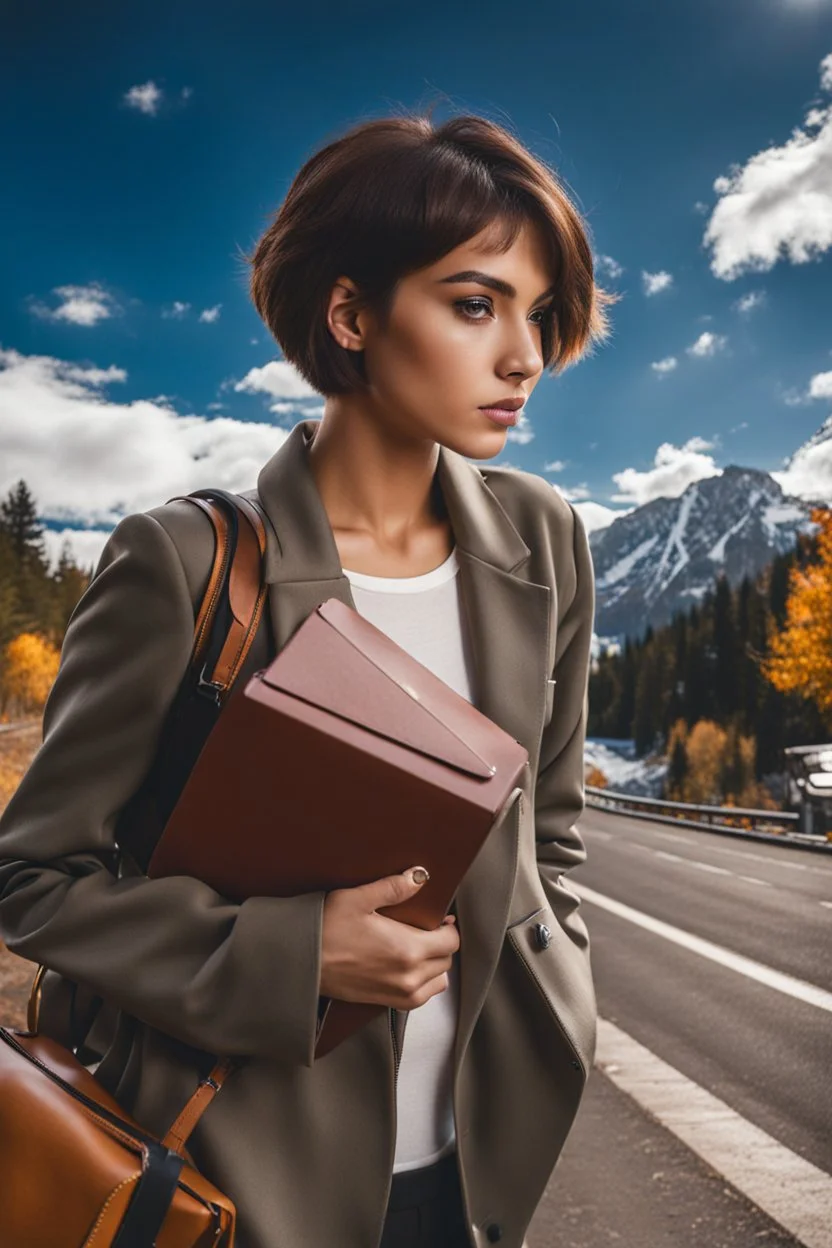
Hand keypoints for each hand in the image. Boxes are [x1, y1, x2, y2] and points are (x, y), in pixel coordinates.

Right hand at [319, 866, 459, 1008]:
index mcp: (407, 949)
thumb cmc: (326, 930)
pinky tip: (408, 968)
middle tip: (427, 929)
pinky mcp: (387, 1003)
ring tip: (418, 948)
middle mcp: (409, 977)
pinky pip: (422, 997)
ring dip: (435, 965)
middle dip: (442, 943)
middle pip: (446, 961)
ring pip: (437, 981)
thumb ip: (393, 888)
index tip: (440, 918)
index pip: (451, 941)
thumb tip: (419, 876)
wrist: (302, 964)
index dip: (448, 927)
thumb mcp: (357, 899)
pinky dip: (424, 983)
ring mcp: (399, 994)